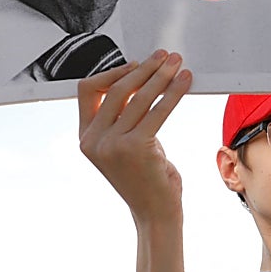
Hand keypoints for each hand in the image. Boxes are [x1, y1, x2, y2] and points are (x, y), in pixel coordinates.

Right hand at [77, 50, 191, 218]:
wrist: (155, 213)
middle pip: (116, 89)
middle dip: (143, 69)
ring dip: (161, 76)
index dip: (111, 72)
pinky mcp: (136, 148)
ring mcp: (113, 145)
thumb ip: (122, 117)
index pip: (87, 90)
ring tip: (176, 64)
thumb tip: (138, 81)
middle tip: (163, 57)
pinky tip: (184, 82)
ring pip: (139, 97)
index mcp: (86, 137)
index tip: (135, 65)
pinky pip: (158, 111)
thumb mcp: (124, 145)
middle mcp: (95, 141)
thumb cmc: (144, 179)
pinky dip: (173, 93)